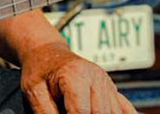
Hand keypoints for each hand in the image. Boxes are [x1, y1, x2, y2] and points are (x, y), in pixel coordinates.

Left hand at [19, 40, 135, 113]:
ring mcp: (106, 83)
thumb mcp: (33, 91)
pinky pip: (126, 109)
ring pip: (113, 113)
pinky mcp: (111, 89)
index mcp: (76, 75)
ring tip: (74, 110)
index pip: (82, 112)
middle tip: (68, 113)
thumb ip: (46, 112)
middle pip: (100, 113)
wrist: (47, 52)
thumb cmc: (39, 71)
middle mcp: (96, 77)